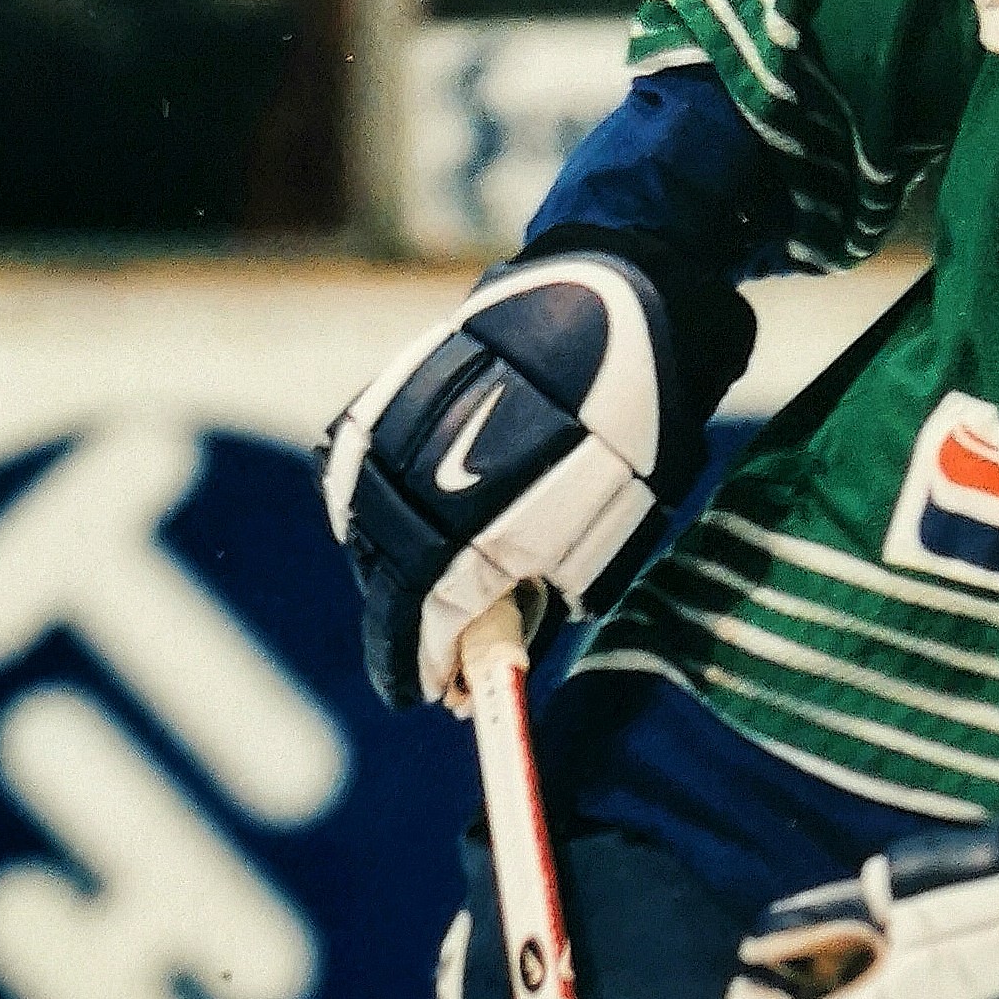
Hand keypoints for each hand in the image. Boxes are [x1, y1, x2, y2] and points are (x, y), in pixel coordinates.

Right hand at [319, 249, 751, 706]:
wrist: (617, 302)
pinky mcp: (383, 399)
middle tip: (438, 657)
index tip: (435, 697)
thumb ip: (548, 590)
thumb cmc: (635, 423)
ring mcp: (388, 442)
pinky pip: (362, 476)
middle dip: (409, 628)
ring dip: (396, 566)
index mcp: (472, 534)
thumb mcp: (611, 530)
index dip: (425, 669)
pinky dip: (384, 508)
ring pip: (369, 531)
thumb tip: (501, 643)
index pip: (425, 629)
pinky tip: (418, 521)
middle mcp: (412, 492)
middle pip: (390, 585)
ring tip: (436, 585)